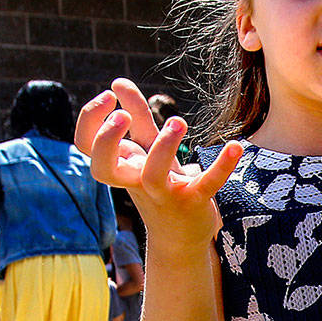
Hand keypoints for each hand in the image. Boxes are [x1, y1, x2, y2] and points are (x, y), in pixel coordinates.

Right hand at [76, 79, 241, 249]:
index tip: (109, 96)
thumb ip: (136, 119)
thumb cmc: (161, 187)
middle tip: (122, 115)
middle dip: (108, 139)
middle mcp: (136, 181)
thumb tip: (118, 83)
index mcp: (123, 166)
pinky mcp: (194, 202)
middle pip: (103, 167)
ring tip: (178, 121)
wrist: (180, 238)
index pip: (85, 145)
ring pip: (153, 174)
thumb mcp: (148, 152)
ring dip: (164, 146)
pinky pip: (207, 183)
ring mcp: (164, 193)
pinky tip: (236, 146)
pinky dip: (222, 166)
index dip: (89, 120)